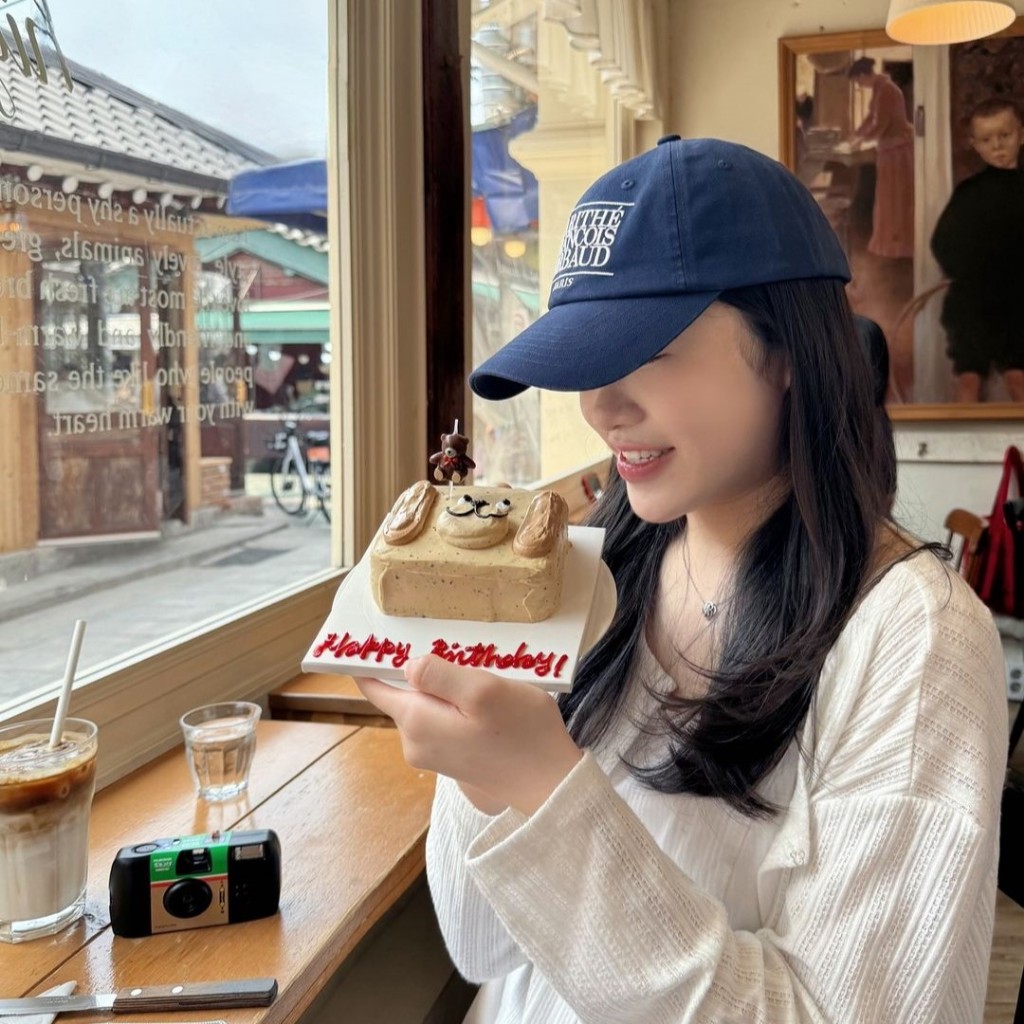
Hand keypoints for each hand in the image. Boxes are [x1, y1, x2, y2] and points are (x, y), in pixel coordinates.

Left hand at [355, 656, 582, 814]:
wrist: (552, 785)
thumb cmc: (522, 734)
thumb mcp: (483, 691)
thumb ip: (439, 675)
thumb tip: (407, 665)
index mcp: (416, 721)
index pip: (374, 687)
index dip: (369, 661)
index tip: (370, 637)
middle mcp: (415, 742)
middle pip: (406, 692)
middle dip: (426, 670)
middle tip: (461, 652)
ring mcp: (433, 754)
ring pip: (428, 704)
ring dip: (448, 687)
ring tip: (483, 677)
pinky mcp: (453, 759)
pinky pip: (444, 719)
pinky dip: (458, 704)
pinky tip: (487, 701)